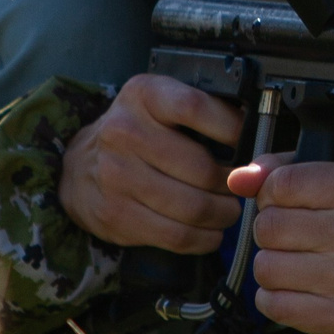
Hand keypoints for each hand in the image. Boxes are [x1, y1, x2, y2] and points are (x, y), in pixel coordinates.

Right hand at [59, 75, 244, 252]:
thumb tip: (255, 134)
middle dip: (232, 185)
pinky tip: (210, 231)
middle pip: (202, 168)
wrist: (78, 167)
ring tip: (228, 210)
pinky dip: (204, 238)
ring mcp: (116, 175)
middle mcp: (123, 132)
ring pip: (193, 207)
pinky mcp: (116, 214)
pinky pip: (176, 235)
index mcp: (143, 96)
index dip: (232, 129)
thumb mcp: (162, 104)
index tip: (248, 144)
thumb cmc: (137, 133)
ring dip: (223, 214)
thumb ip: (204, 110)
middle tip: (240, 189)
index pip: (195, 107)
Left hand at [229, 156, 333, 333]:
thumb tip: (237, 180)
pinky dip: (274, 297)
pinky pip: (273, 304)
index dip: (272, 195)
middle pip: (268, 226)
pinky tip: (299, 290)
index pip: (283, 184)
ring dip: (271, 266)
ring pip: (266, 267)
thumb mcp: (330, 184)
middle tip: (296, 238)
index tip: (289, 204)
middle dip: (270, 232)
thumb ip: (280, 171)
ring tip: (298, 264)